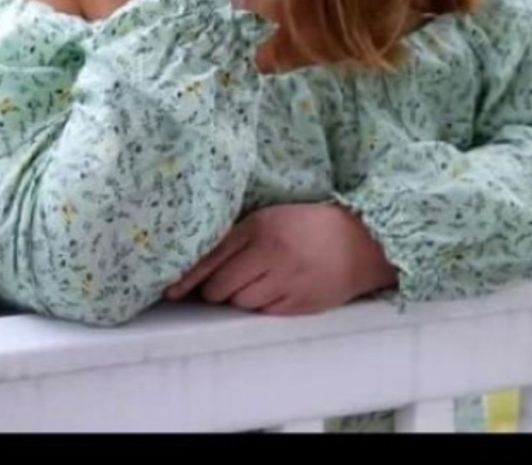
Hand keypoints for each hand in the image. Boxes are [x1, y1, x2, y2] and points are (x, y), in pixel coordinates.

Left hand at [164, 203, 397, 314]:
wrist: (360, 243)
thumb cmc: (308, 227)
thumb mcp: (270, 218)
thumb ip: (237, 238)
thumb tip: (199, 269)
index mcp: (260, 227)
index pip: (212, 257)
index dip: (188, 278)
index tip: (171, 290)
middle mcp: (271, 254)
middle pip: (220, 288)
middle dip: (215, 290)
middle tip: (223, 283)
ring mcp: (286, 282)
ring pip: (239, 304)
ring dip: (238, 299)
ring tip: (255, 283)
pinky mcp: (299, 305)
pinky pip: (262, 314)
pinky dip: (261, 306)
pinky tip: (274, 291)